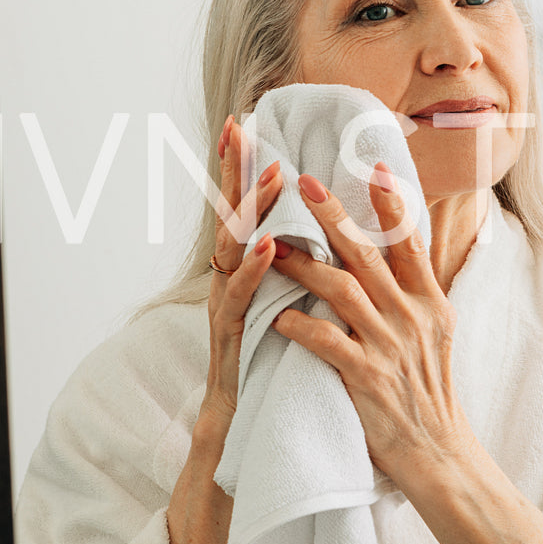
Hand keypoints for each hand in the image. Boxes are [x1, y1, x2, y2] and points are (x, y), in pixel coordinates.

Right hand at [200, 114, 283, 425]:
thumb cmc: (271, 361)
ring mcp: (225, 305)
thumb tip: (317, 229)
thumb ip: (293, 266)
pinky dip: (252, 271)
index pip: (246, 208)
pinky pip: (238, 298)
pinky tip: (265, 248)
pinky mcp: (229, 335)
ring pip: (232, 248)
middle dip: (234, 171)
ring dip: (251, 210)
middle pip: (229, 214)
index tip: (247, 122)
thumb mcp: (285, 303)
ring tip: (271, 176)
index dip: (244, 167)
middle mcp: (229, 279)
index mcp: (246, 268)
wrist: (243, 421)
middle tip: (240, 128)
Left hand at [268, 163, 473, 484]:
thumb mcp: (436, 334)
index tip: (370, 164)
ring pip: (341, 289)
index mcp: (430, 303)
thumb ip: (415, 292)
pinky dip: (300, 325)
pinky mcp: (366, 378)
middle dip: (334, 215)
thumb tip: (401, 248)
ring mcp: (389, 347)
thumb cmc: (427, 392)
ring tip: (272, 244)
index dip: (391, 203)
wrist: (439, 454)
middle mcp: (412, 318)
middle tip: (304, 181)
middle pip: (368, 254)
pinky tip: (278, 315)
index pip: (410, 242)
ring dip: (303, 264)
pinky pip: (326, 342)